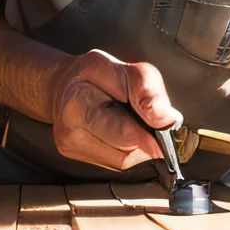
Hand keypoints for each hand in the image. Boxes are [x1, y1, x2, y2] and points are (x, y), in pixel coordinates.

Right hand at [48, 50, 181, 170]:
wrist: (61, 85)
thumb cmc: (91, 75)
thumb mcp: (121, 68)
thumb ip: (146, 90)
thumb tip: (168, 120)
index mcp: (77, 103)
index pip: (122, 132)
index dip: (150, 135)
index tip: (168, 131)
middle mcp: (69, 131)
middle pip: (125, 151)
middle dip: (147, 138)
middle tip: (157, 125)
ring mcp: (71, 148)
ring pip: (123, 161)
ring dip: (138, 145)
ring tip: (134, 122)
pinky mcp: (77, 157)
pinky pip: (115, 162)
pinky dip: (128, 149)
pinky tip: (124, 131)